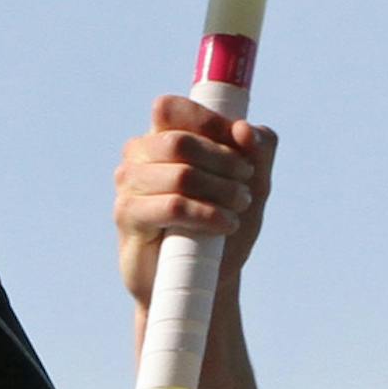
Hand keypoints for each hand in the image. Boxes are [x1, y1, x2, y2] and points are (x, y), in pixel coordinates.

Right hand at [114, 96, 274, 311]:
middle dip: (225, 161)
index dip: (207, 120)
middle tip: (247, 183)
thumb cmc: (223, 225)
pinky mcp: (128, 217)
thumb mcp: (254, 185)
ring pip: (181, 174)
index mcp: (161, 136)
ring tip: (240, 208)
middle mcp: (138, 156)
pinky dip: (207, 215)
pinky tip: (226, 225)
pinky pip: (173, 206)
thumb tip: (245, 129)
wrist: (203, 280)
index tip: (240, 143)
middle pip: (181, 141)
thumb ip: (259, 151)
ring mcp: (128, 185)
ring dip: (221, 190)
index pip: (169, 108)